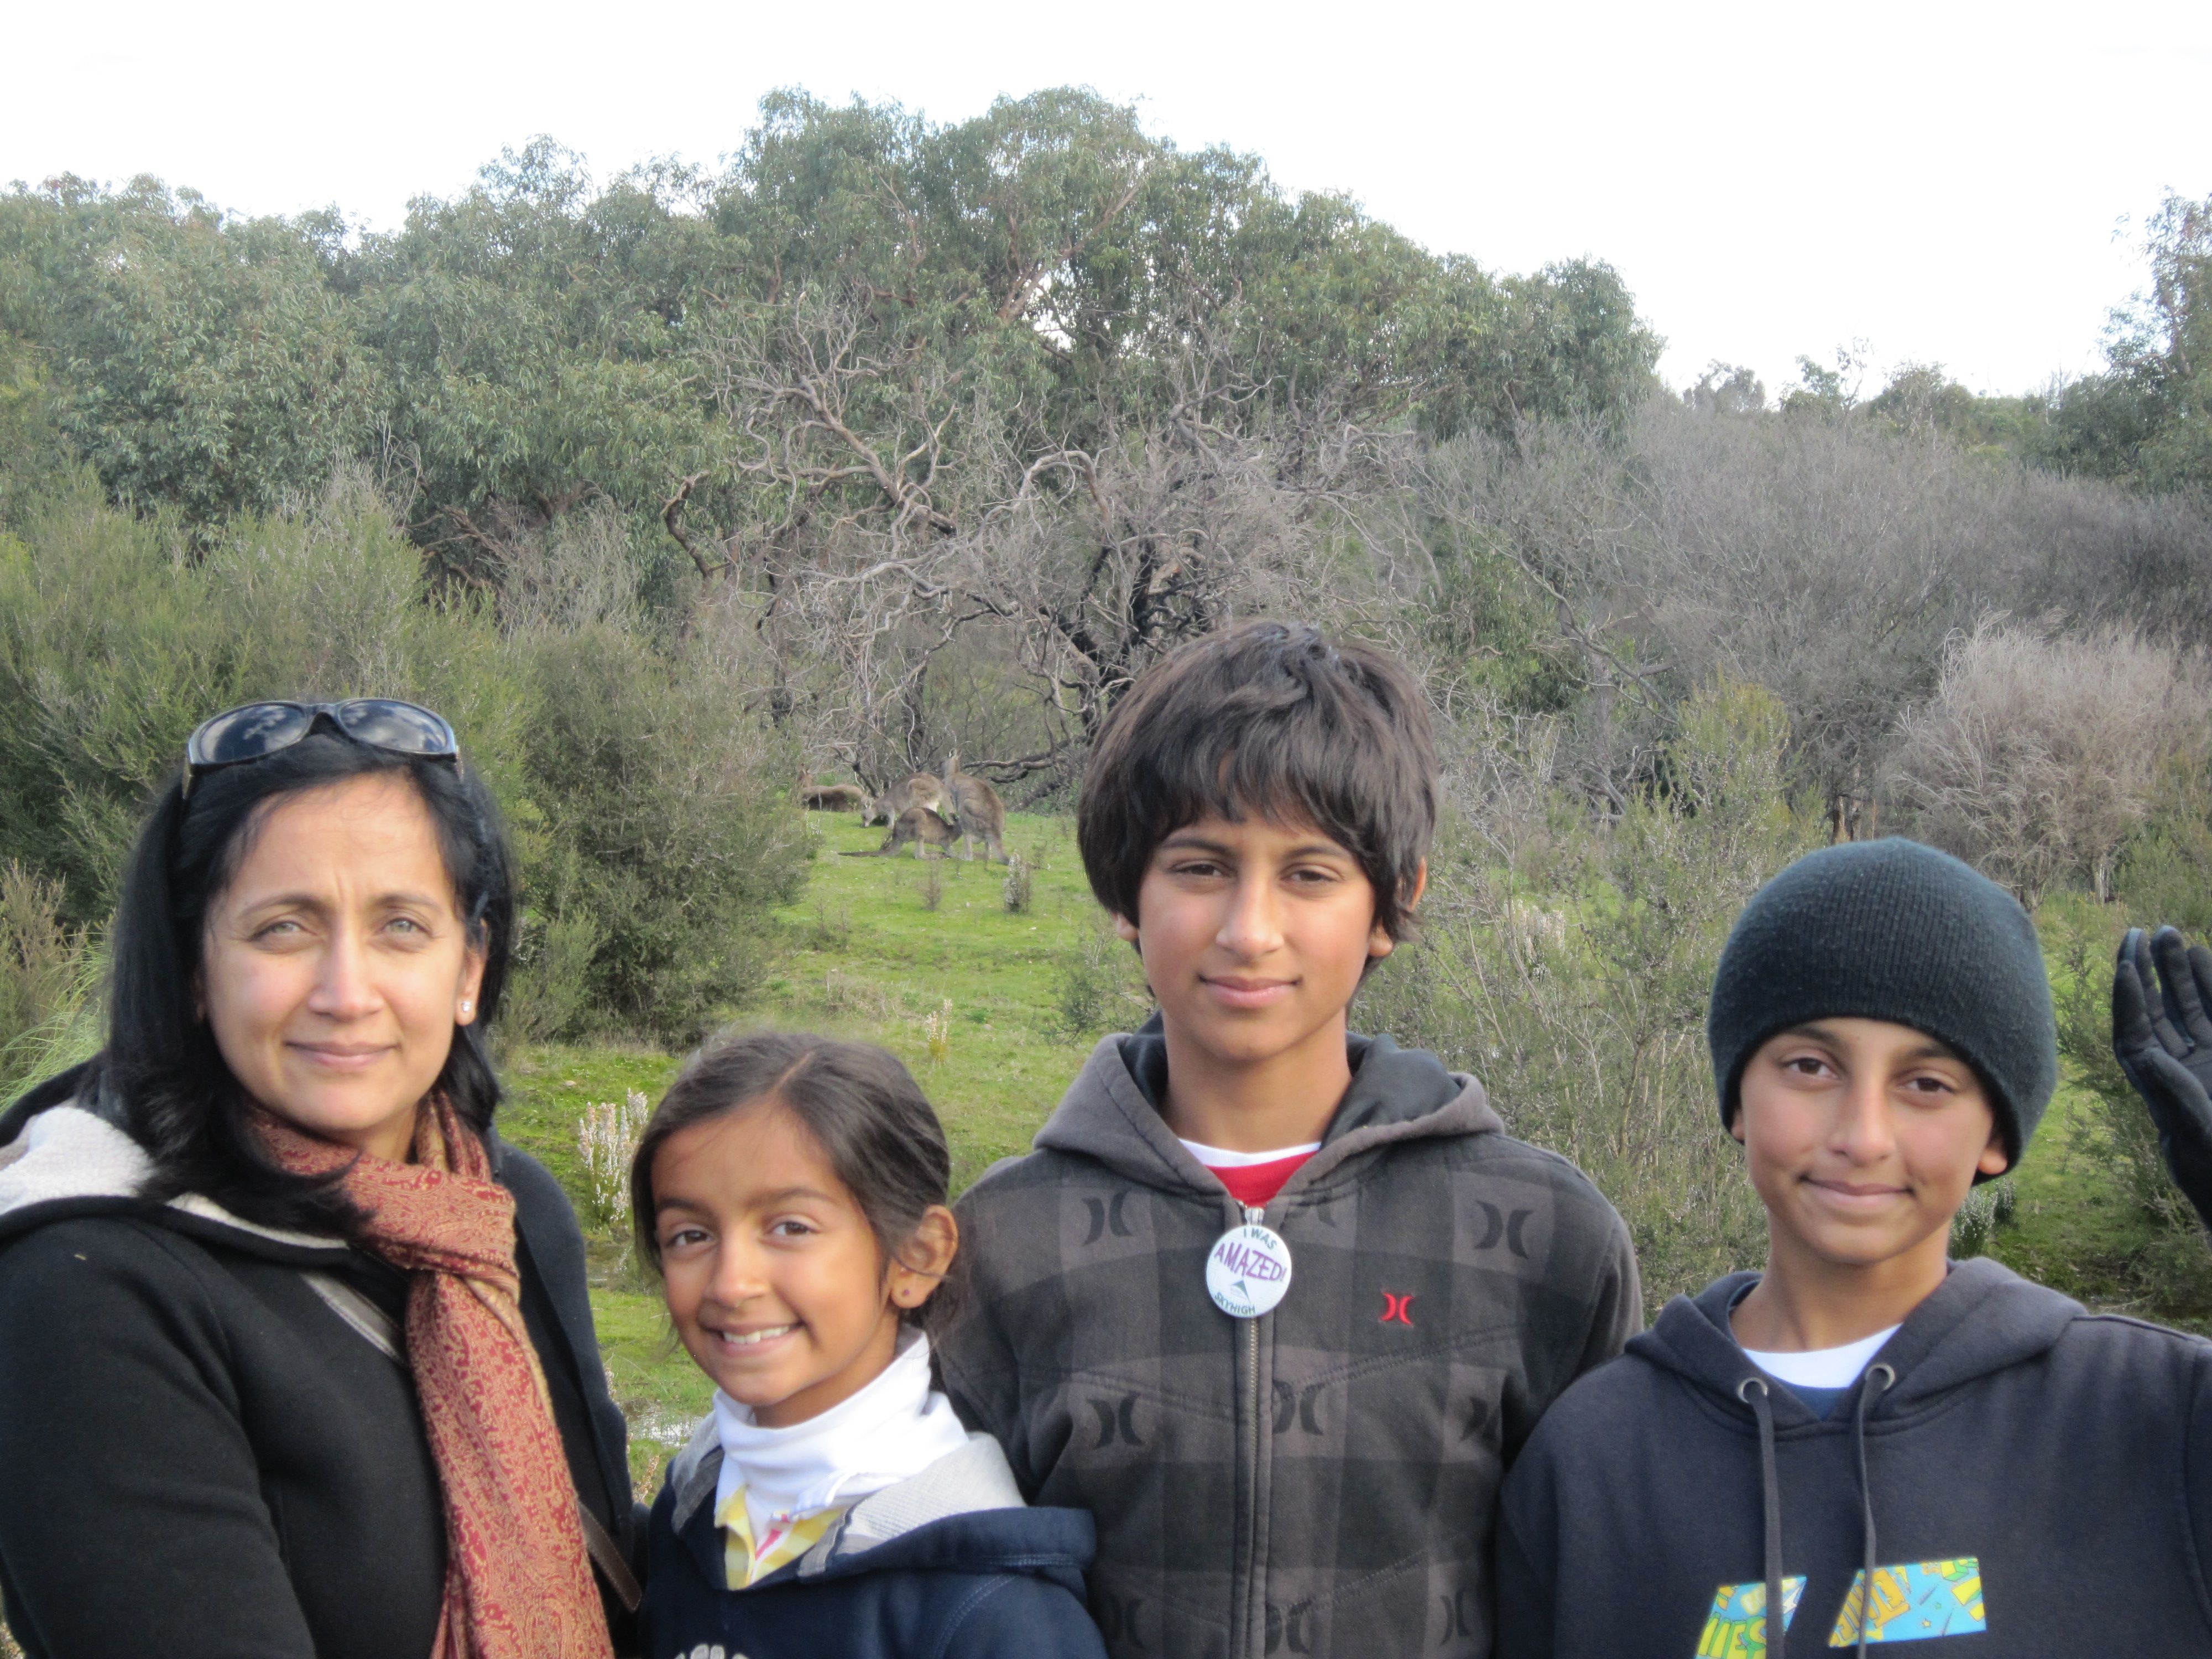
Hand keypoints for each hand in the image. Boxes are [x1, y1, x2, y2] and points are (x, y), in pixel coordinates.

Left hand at [2112, 926, 2211, 1230]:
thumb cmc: (2206, 1146)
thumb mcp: (2189, 1121)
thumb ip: (2169, 1089)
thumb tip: (2146, 1056)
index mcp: (2149, 1076)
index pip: (2131, 1029)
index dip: (2128, 999)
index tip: (2125, 968)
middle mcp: (2167, 1058)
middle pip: (2151, 1007)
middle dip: (2146, 971)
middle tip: (2139, 932)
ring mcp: (2196, 1051)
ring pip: (2181, 1002)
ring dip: (2175, 969)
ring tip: (2168, 933)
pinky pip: (2208, 1011)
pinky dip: (2206, 984)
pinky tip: (2200, 953)